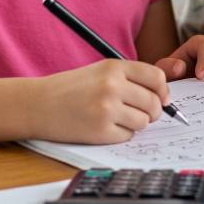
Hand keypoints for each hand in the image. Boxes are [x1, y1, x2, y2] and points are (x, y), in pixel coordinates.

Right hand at [33, 59, 169, 143]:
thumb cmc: (71, 88)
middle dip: (152, 111)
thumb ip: (131, 78)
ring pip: (143, 122)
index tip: (162, 98)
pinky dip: (120, 134)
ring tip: (118, 118)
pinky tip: (105, 127)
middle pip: (154, 102)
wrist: (38, 104)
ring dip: (135, 123)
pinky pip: (127, 136)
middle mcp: (112, 86)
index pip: (156, 77)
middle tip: (141, 112)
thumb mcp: (101, 71)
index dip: (163, 90)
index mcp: (114, 67)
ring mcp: (106, 109)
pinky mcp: (99, 131)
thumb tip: (165, 95)